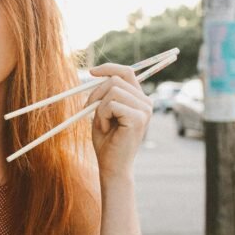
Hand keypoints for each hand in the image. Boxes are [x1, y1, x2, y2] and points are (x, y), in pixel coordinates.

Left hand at [85, 64, 151, 179]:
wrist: (112, 166)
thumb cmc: (106, 142)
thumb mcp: (102, 113)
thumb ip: (104, 94)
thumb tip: (98, 74)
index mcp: (139, 99)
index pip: (127, 72)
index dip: (109, 68)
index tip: (91, 71)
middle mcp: (145, 102)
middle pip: (116, 80)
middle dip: (96, 93)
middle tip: (88, 109)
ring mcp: (144, 110)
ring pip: (112, 91)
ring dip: (99, 107)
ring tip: (102, 124)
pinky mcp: (138, 118)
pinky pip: (111, 104)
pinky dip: (102, 116)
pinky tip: (106, 129)